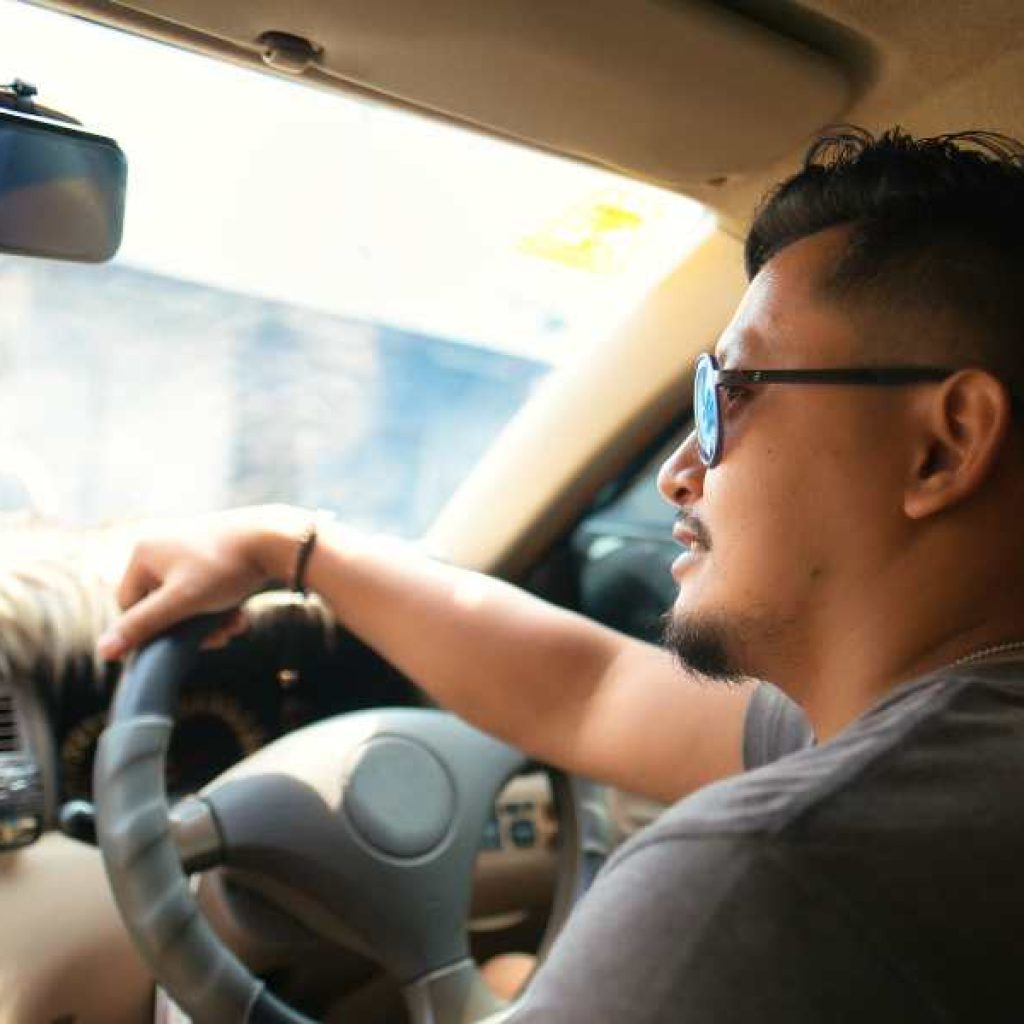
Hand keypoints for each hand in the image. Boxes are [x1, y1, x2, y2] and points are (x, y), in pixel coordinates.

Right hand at [97, 507, 301, 659]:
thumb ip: (143, 626)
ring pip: (187, 601)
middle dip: (188, 628)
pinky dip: (220, 607)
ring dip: (209, 621)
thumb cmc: (225, 568)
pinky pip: (206, 590)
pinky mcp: (213, 554)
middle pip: (161, 605)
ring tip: (233, 626)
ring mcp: (188, 548)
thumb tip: (102, 652)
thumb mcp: (181, 602)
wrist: (276, 540)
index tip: (179, 644)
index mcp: (143, 552)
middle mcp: (161, 545)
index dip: (151, 629)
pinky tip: (240, 616)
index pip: (128, 605)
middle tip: (218, 638)